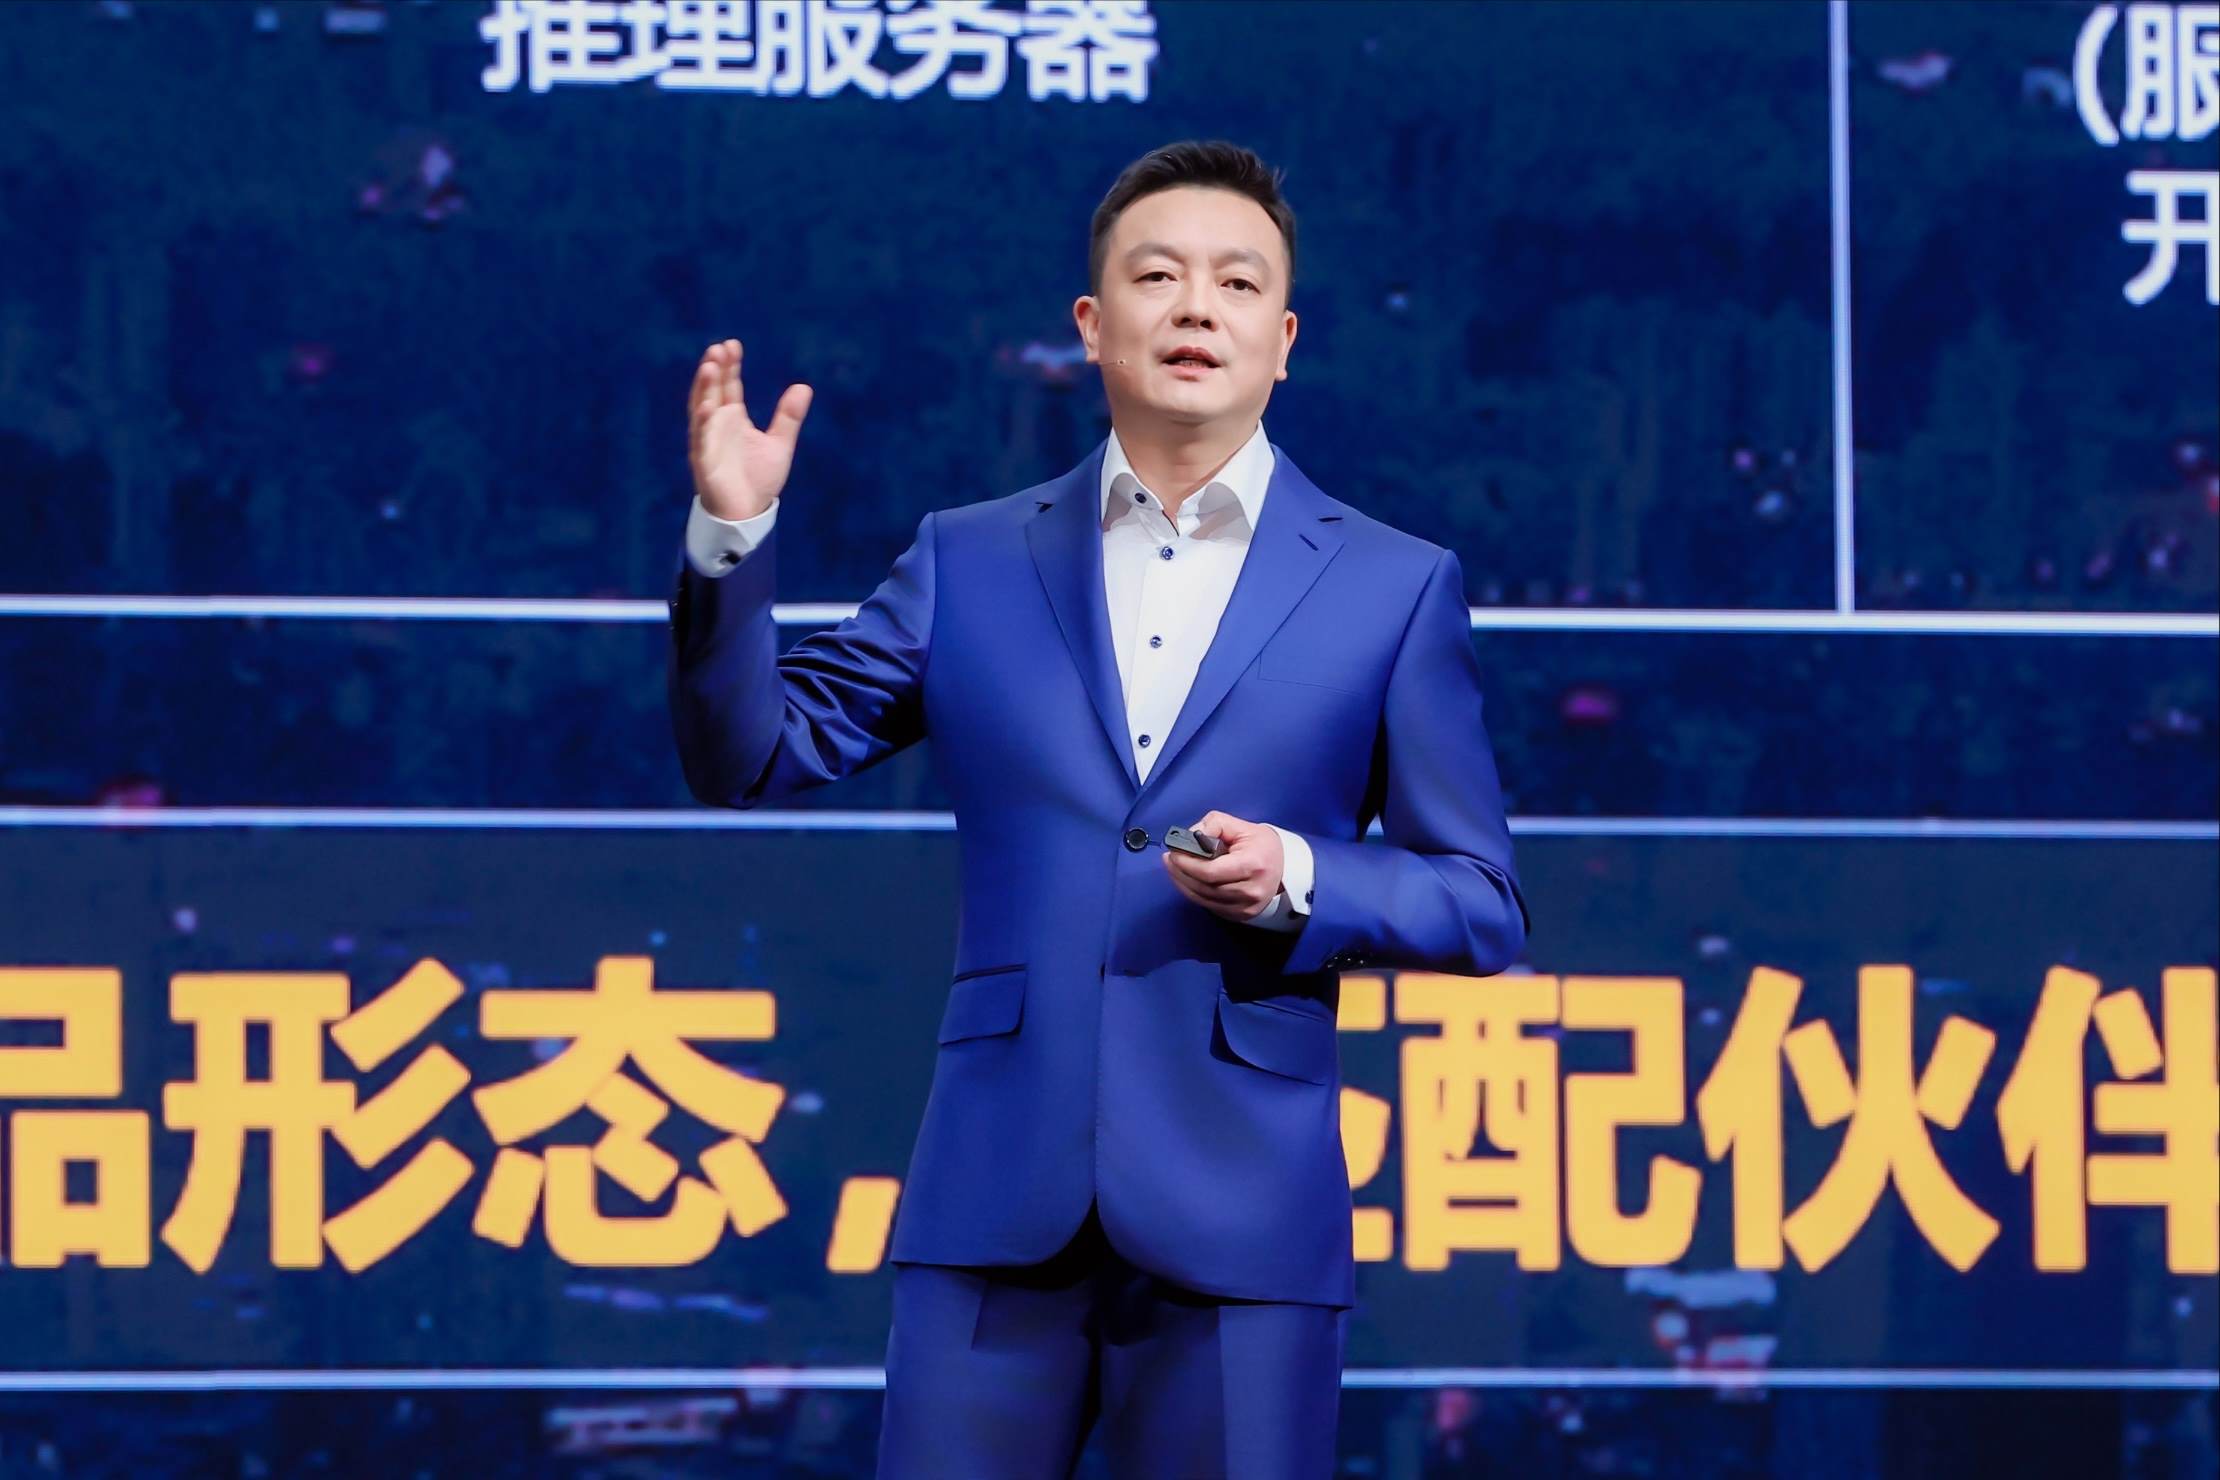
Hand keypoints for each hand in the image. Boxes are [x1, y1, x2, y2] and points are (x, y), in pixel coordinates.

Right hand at [689, 338, 812, 520]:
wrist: (747, 514)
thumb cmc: (758, 479)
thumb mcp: (779, 444)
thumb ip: (789, 417)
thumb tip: (804, 387)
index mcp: (733, 418)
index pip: (729, 386)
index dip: (730, 366)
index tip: (733, 345)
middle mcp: (717, 425)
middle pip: (713, 391)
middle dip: (715, 370)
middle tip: (719, 348)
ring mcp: (708, 441)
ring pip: (702, 409)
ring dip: (703, 388)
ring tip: (710, 366)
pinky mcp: (704, 462)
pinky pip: (702, 440)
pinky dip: (703, 423)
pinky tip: (708, 406)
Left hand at [1163, 810, 1284, 922]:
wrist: (1285, 867)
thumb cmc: (1261, 845)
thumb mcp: (1240, 826)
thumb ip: (1214, 825)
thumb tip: (1191, 835)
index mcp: (1253, 866)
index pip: (1210, 871)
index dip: (1187, 863)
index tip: (1174, 853)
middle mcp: (1251, 891)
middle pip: (1204, 887)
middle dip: (1181, 872)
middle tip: (1169, 859)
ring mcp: (1246, 907)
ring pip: (1204, 899)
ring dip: (1183, 884)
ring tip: (1174, 868)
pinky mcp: (1241, 915)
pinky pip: (1210, 906)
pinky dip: (1194, 894)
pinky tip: (1187, 881)